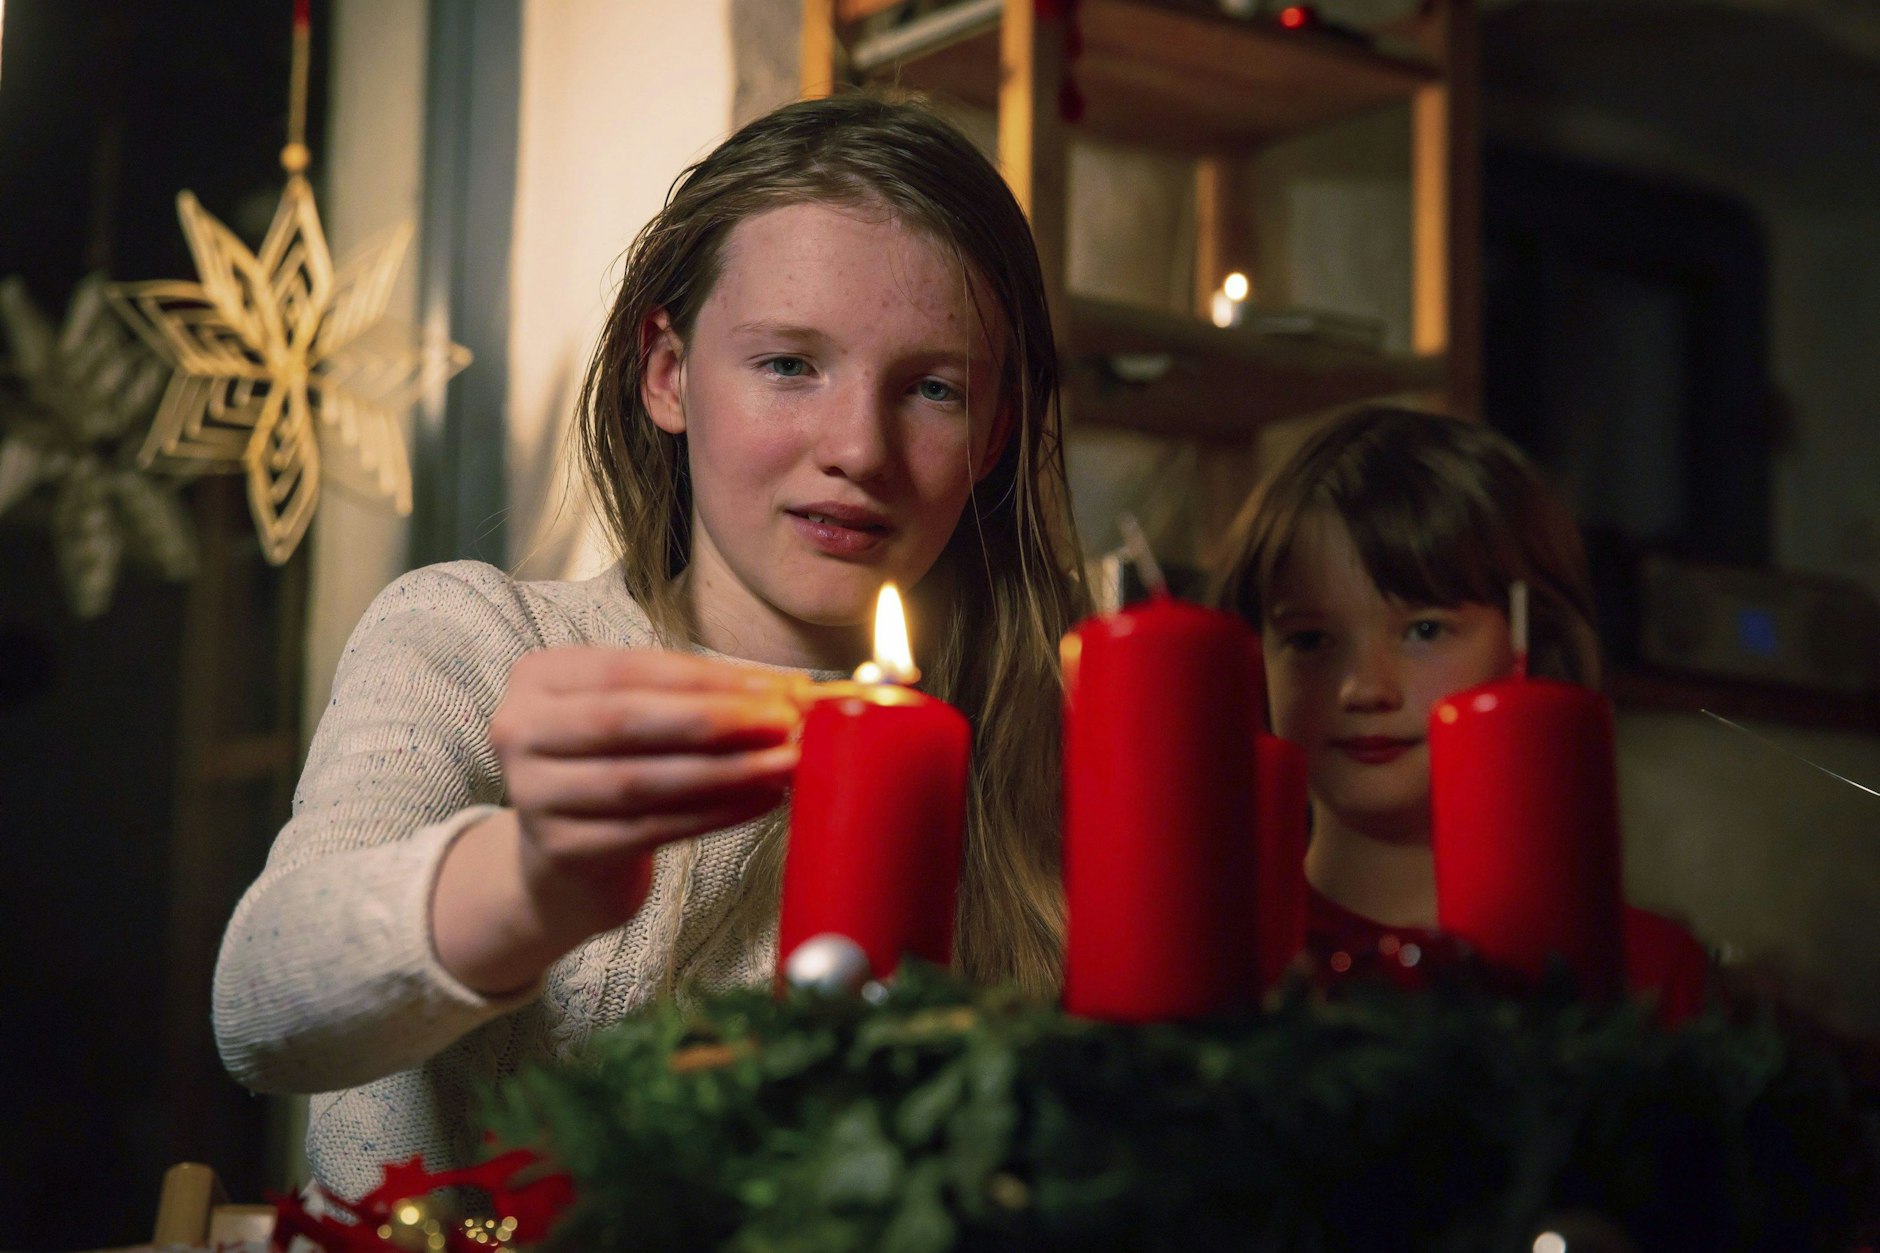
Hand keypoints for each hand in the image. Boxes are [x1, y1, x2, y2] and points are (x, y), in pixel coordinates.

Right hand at [435, 648, 803, 992]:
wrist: (566, 858)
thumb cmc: (615, 764)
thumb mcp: (641, 717)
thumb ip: (699, 697)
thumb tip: (789, 690)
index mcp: (538, 678)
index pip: (632, 669)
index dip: (708, 678)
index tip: (776, 687)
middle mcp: (519, 730)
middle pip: (627, 720)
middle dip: (715, 720)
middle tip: (784, 722)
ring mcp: (534, 794)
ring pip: (641, 779)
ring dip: (725, 770)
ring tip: (784, 764)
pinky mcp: (562, 849)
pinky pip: (651, 828)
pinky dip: (714, 814)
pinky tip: (760, 801)